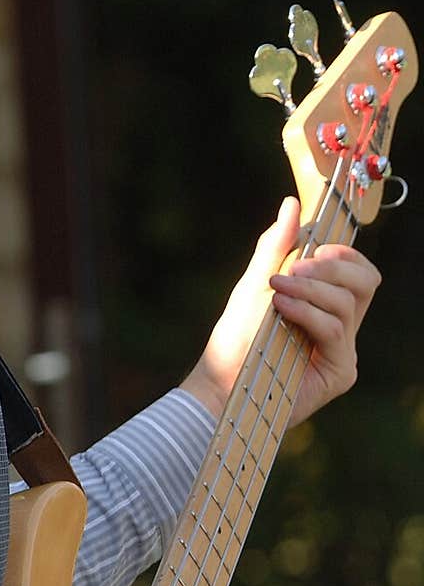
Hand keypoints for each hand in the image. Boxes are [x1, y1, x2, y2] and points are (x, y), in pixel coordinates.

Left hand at [182, 196, 380, 427]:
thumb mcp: (255, 284)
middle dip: (332, 267)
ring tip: (277, 291)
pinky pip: (336, 330)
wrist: (219, 382)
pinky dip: (308, 313)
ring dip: (310, 290)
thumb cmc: (235, 338)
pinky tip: (282, 309)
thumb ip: (276, 246)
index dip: (344, 254)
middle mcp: (340, 326)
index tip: (313, 247)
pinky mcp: (339, 372)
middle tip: (295, 267)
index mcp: (326, 304)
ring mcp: (342, 351)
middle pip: (366, 282)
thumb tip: (292, 203)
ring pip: (348, 303)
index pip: (358, 271)